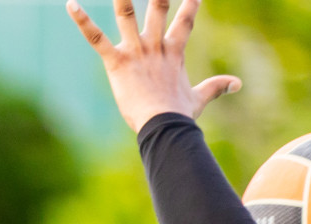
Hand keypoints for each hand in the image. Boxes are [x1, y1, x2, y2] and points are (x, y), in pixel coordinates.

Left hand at [66, 0, 240, 132]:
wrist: (164, 124)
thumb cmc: (179, 114)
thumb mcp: (199, 98)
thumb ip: (217, 87)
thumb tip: (239, 83)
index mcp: (174, 52)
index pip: (185, 21)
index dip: (190, 4)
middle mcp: (155, 46)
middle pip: (158, 9)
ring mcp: (136, 51)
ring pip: (127, 15)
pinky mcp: (117, 62)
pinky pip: (96, 38)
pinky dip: (82, 21)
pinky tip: (71, 5)